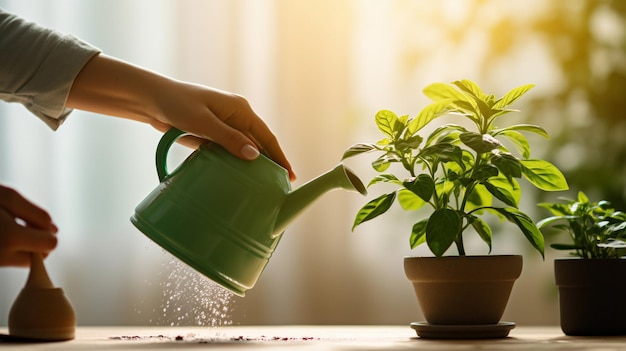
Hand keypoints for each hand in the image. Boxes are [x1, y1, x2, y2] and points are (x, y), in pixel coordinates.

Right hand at [0, 185, 57, 266]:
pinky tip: (2, 234)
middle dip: (38, 242)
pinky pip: (10, 260)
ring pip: (25, 261)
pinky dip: (11, 249)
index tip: (33, 222)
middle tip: (22, 225)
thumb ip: (36, 214)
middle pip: (40, 257)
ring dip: (24, 246)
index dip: (48, 231)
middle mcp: (2, 257)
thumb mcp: (9, 198)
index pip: (51, 244)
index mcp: (10, 237)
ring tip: (7, 228)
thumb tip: (54, 230)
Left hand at [67, 54, 295, 180]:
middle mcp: (235, 117)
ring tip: (260, 187)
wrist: (149, 99)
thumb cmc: (176, 105)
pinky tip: (236, 178)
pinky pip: (226, 151)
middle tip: (277, 188)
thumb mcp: (203, 123)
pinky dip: (232, 164)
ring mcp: (223, 126)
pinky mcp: (210, 134)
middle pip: (257, 144)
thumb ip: (229, 139)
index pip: (266, 136)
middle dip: (267, 164)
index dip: (279, 156)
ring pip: (242, 149)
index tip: (289, 175)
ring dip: (250, 166)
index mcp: (240, 110)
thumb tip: (254, 155)